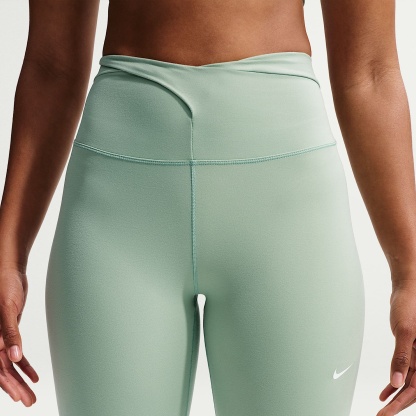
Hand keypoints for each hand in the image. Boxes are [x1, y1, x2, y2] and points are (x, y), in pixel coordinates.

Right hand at [0, 265, 38, 405]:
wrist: (10, 273)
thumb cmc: (5, 287)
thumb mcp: (8, 309)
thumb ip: (10, 333)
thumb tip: (15, 357)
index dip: (7, 384)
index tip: (19, 396)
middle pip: (3, 370)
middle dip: (16, 387)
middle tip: (29, 401)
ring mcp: (1, 339)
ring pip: (11, 364)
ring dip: (21, 380)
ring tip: (32, 394)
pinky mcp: (10, 334)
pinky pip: (16, 353)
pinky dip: (25, 365)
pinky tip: (34, 376)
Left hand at [377, 285, 415, 414]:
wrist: (407, 289)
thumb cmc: (409, 305)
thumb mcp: (405, 331)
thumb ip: (402, 357)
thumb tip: (396, 382)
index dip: (401, 403)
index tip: (387, 413)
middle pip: (414, 389)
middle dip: (398, 405)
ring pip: (410, 382)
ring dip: (396, 396)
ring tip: (382, 408)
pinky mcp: (412, 350)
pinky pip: (406, 371)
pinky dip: (395, 382)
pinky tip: (385, 392)